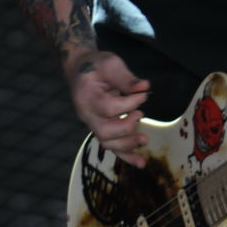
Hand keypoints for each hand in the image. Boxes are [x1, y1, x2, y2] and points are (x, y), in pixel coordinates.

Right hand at [63, 49, 149, 166]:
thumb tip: (145, 86)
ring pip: (107, 143)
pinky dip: (126, 156)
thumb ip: (126, 77)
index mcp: (87, 96)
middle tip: (141, 114)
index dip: (129, 103)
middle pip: (104, 131)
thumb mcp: (111, 63)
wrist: (81, 70)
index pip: (108, 107)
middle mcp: (86, 114)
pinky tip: (140, 162)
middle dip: (126, 128)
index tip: (143, 95)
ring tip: (144, 141)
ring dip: (127, 146)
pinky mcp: (101, 129)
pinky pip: (111, 146)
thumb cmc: (97, 65)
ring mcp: (92, 124)